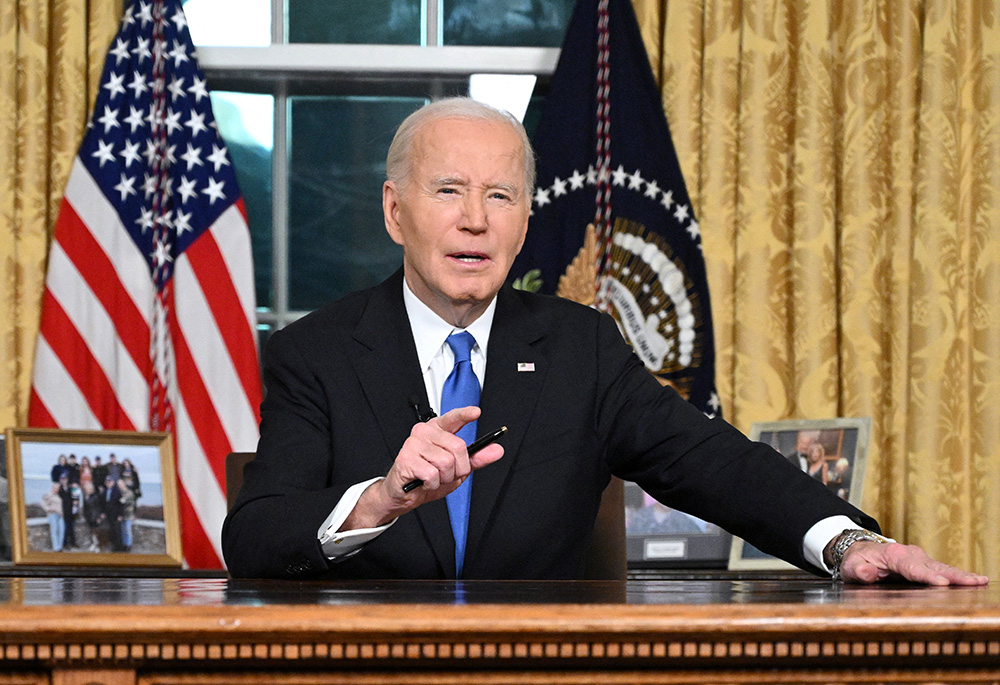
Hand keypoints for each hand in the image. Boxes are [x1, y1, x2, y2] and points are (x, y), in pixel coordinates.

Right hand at [343, 406, 503, 528]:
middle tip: (447, 474)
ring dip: (444, 478)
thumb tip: (496, 450)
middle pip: (458, 447)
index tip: (476, 412)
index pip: (453, 418)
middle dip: (459, 468)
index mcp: (438, 430)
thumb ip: (476, 458)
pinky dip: (433, 484)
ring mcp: (414, 444)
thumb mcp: (457, 469)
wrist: (405, 494)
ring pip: (446, 462)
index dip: (465, 414)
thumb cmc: (428, 477)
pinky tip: (424, 482)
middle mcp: (425, 433)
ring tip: (433, 478)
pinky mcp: (406, 459)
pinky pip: (432, 474)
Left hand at [840, 541, 988, 585]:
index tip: (942, 583)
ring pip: (942, 567)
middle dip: (954, 575)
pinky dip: (959, 575)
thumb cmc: (856, 560)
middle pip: (934, 566)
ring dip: (962, 575)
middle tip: (974, 582)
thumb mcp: (850, 566)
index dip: (927, 576)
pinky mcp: (925, 564)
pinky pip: (943, 569)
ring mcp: (919, 558)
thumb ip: (858, 570)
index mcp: (893, 554)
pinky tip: (975, 580)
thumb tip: (866, 572)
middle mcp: (910, 553)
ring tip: (981, 581)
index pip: (912, 568)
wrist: (860, 550)